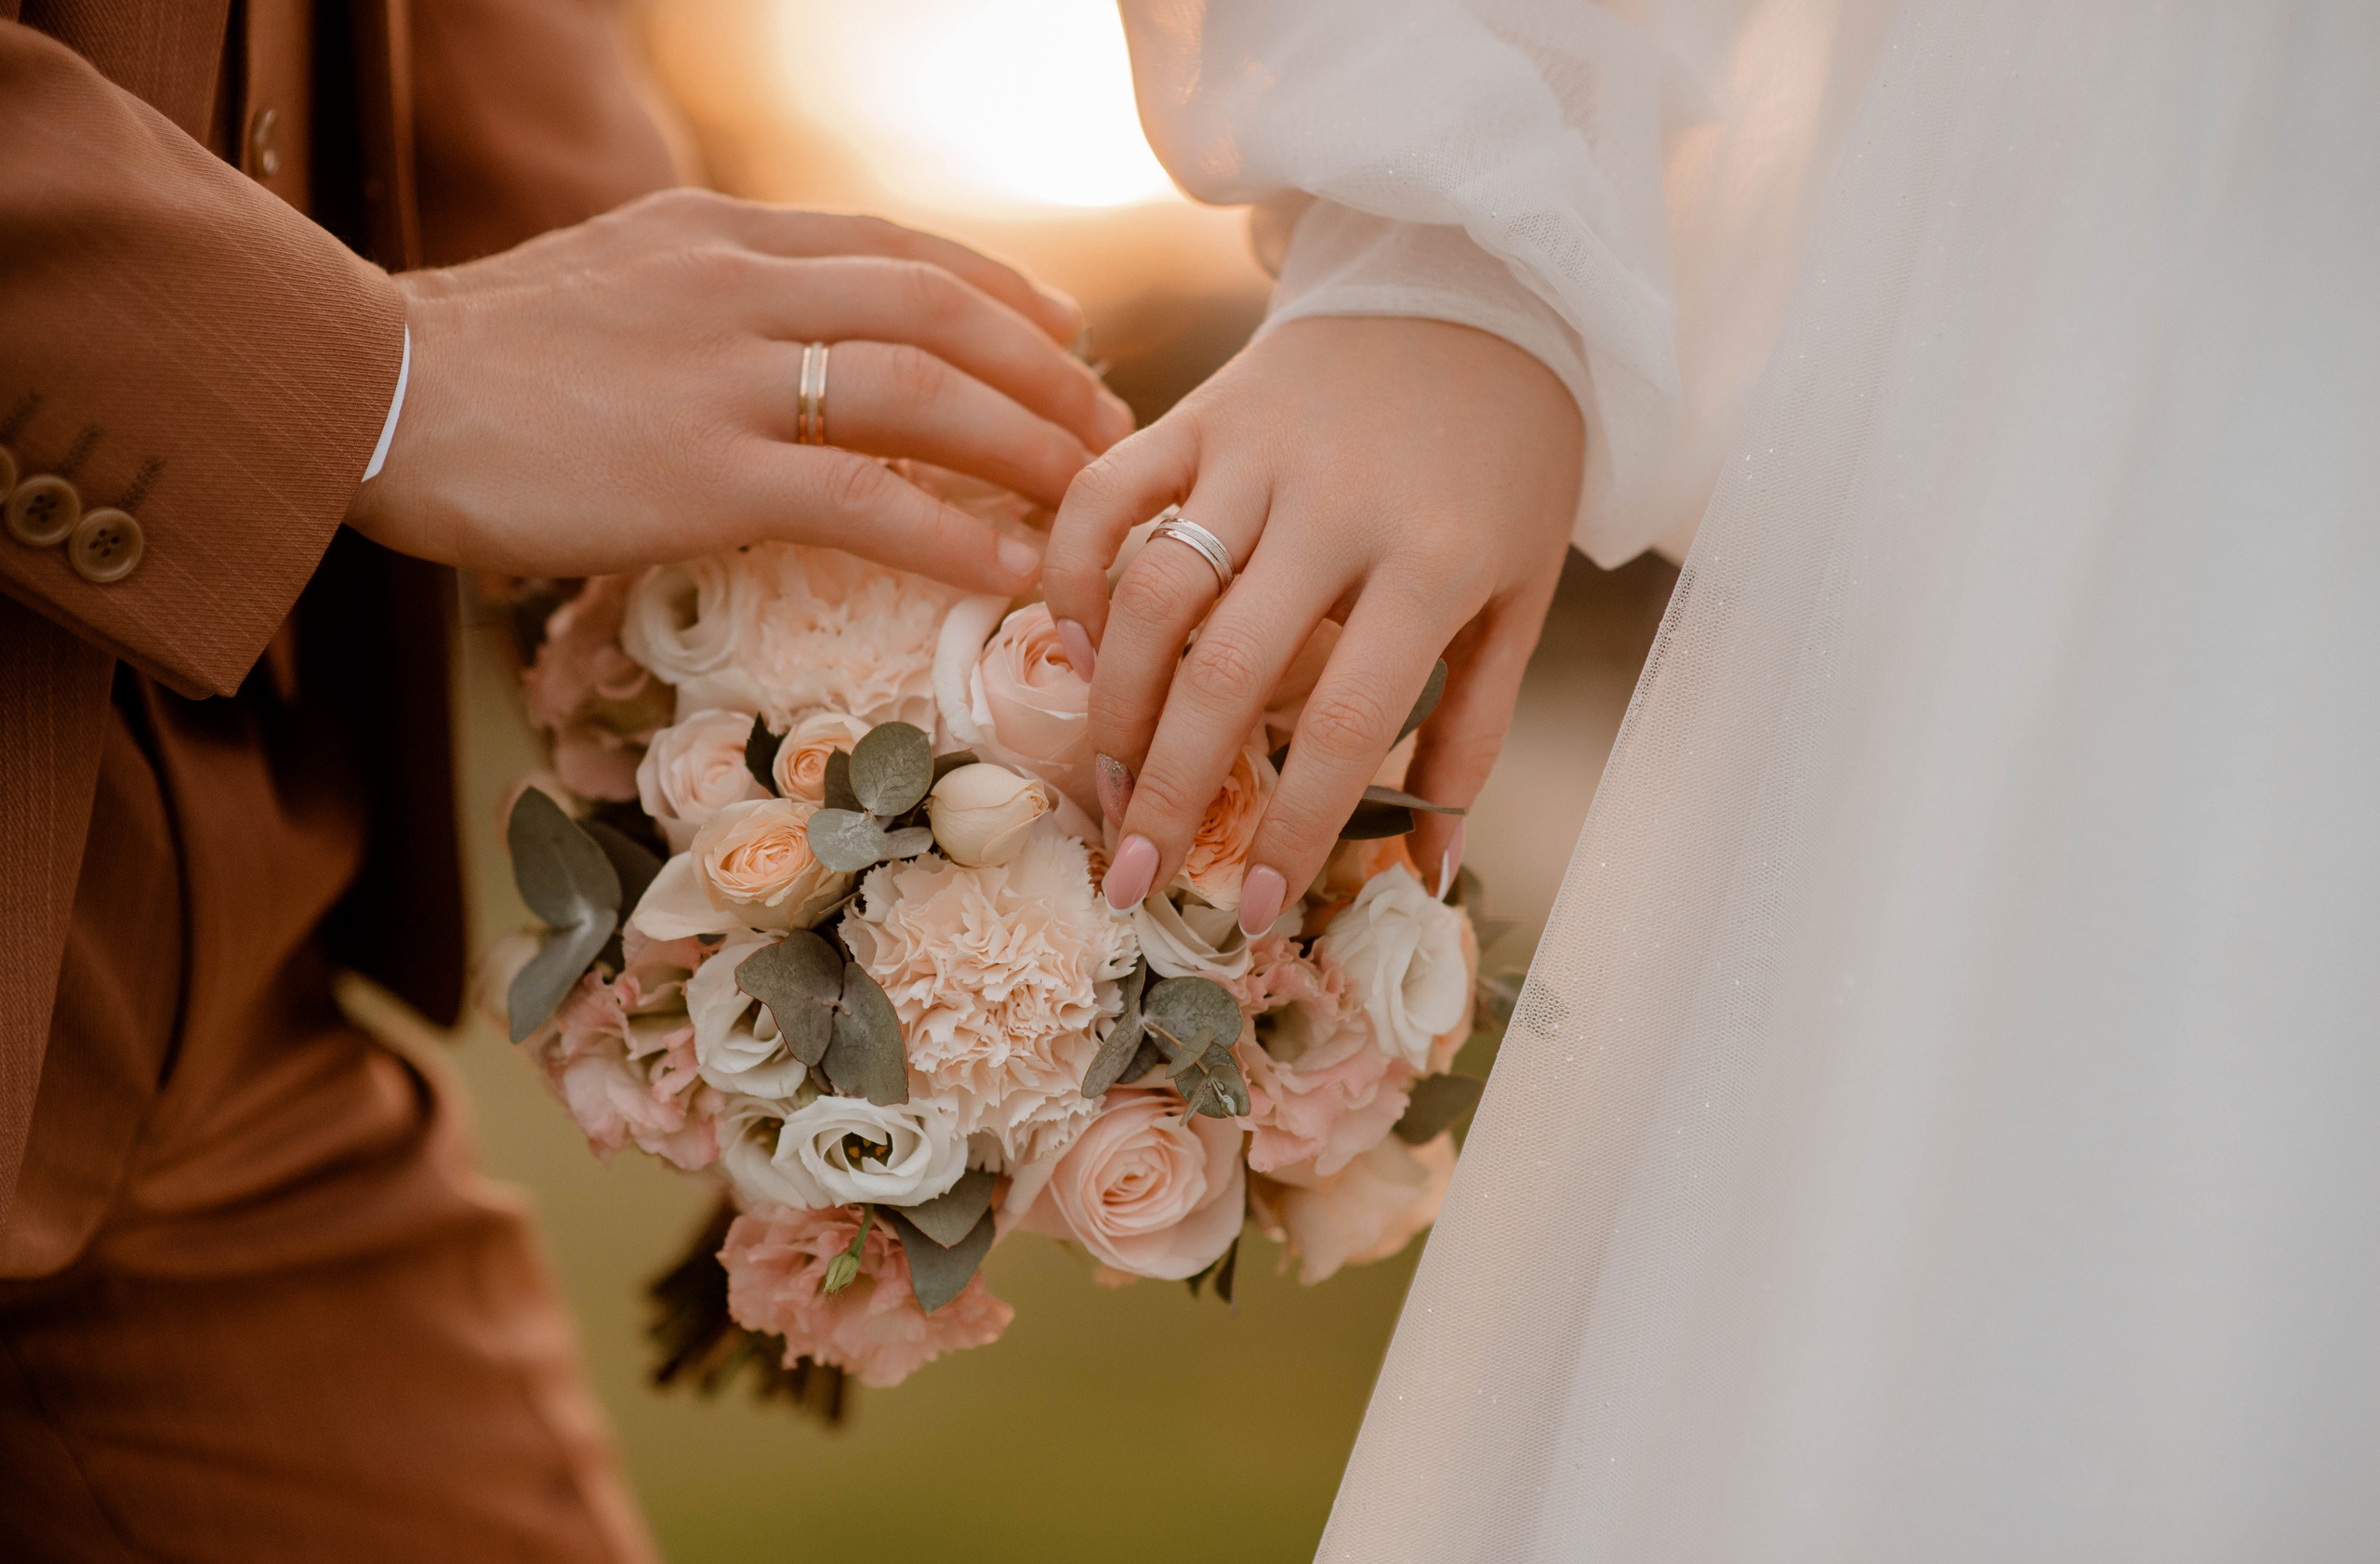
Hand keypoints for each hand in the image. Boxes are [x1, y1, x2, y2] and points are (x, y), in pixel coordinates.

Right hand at [346, 188, 1134, 592]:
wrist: (376, 392)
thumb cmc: (483, 356)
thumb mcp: (613, 277)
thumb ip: (711, 290)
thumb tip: (788, 328)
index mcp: (723, 235)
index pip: (900, 250)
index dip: (1000, 294)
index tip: (1060, 335)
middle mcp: (742, 286)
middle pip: (942, 311)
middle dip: (1045, 371)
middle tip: (1105, 426)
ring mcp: (727, 376)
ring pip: (927, 394)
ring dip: (1027, 446)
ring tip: (1086, 497)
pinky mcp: (704, 473)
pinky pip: (866, 501)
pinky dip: (955, 535)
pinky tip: (1012, 570)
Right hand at [1041, 316, 1580, 931]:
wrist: (1483, 289)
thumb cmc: (1508, 466)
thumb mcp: (1520, 597)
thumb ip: (1471, 732)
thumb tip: (1427, 870)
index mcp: (1434, 560)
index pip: (1344, 722)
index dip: (1290, 828)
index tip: (1249, 910)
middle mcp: (1336, 505)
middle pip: (1225, 671)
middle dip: (1171, 792)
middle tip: (1134, 877)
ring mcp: (1257, 451)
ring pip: (1152, 591)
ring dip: (1115, 703)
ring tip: (1110, 783)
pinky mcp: (1201, 411)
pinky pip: (1106, 492)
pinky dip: (1075, 573)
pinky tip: (1083, 649)